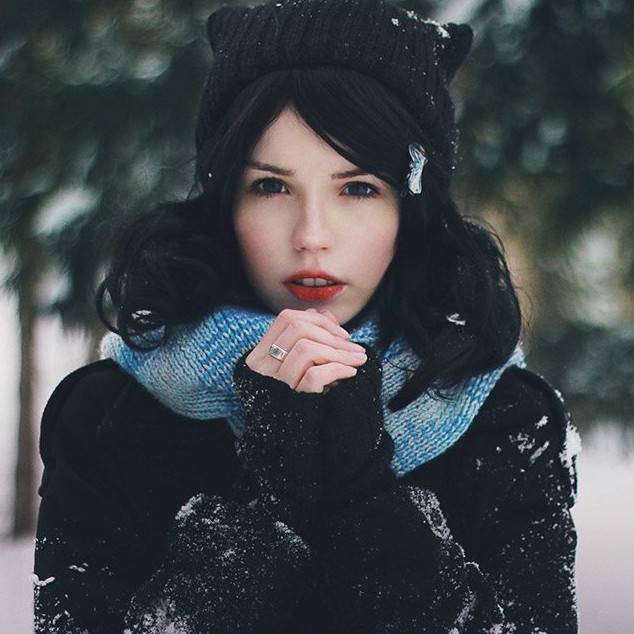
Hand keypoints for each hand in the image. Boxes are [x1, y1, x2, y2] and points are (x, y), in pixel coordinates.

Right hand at [245, 308, 367, 392]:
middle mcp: (262, 367)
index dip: (316, 319)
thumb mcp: (299, 367)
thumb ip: (309, 339)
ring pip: (306, 348)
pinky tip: (351, 373)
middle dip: (332, 333)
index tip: (340, 333)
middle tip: (355, 347)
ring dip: (339, 351)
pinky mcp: (291, 401)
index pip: (285, 319)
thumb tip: (324, 313)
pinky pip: (315, 375)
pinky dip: (338, 369)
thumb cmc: (299, 400)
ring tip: (358, 360)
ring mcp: (275, 384)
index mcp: (260, 355)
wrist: (291, 444)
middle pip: (297, 328)